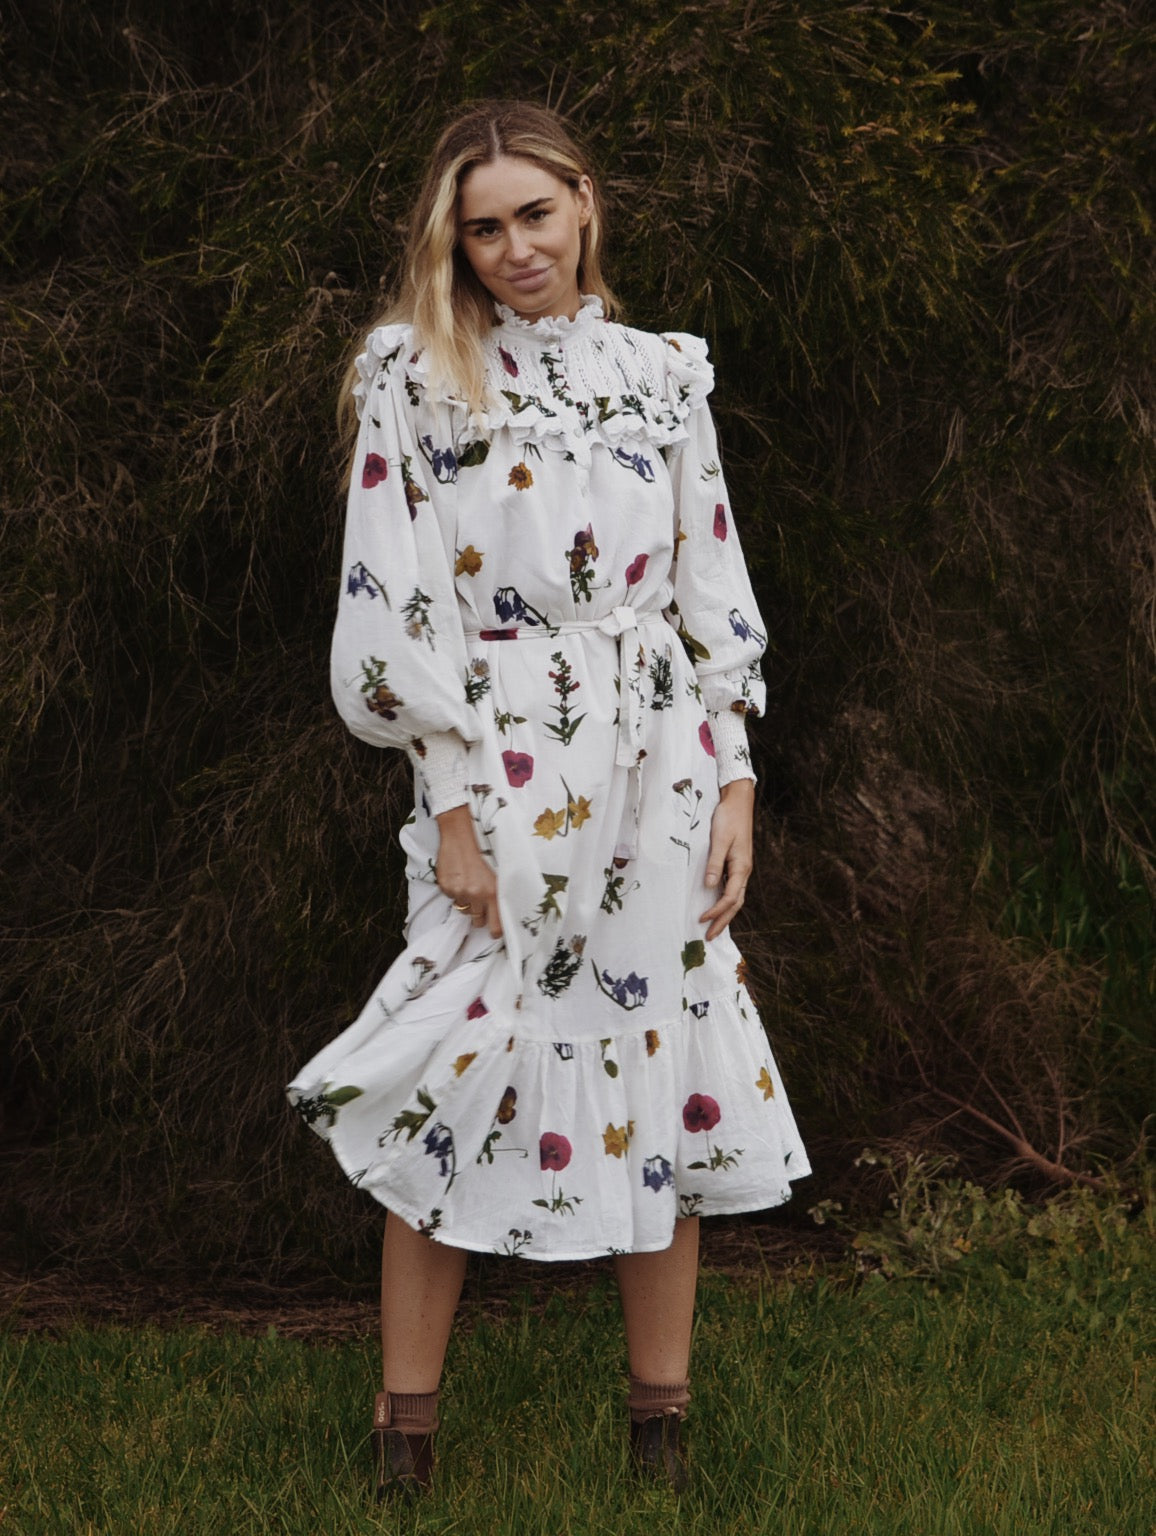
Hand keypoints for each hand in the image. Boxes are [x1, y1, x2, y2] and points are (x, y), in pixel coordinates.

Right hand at [435, 805, 502, 937]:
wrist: (460, 833)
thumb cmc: (484, 849)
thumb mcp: (499, 871)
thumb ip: (500, 892)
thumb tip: (504, 910)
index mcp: (493, 892)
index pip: (495, 927)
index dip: (495, 932)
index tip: (495, 932)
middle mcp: (475, 895)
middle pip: (478, 921)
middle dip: (480, 914)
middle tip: (482, 900)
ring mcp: (458, 892)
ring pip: (464, 910)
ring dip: (467, 902)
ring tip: (470, 883)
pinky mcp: (445, 887)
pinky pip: (452, 898)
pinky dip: (455, 891)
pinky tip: (459, 876)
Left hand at [699, 778, 753, 940]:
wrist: (738, 802)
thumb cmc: (728, 819)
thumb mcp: (719, 840)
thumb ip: (714, 863)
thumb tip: (709, 886)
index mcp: (741, 867)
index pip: (730, 898)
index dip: (717, 911)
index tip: (702, 920)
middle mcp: (744, 871)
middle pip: (735, 904)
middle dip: (723, 921)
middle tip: (709, 937)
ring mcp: (741, 868)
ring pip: (735, 898)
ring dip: (725, 914)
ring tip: (713, 928)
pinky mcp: (736, 863)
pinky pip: (732, 889)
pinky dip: (725, 902)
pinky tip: (716, 906)